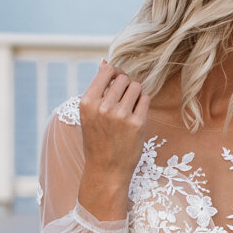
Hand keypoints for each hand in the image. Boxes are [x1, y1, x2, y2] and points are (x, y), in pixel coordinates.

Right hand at [75, 61, 149, 215]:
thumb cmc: (98, 139)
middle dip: (126, 85)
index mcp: (87, 102)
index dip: (115, 73)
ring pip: (136, 86)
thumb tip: (105, 62)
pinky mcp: (137, 123)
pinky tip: (136, 115)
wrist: (106, 170)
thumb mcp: (90, 114)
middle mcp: (102, 107)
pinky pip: (145, 99)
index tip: (117, 83)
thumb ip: (97, 89)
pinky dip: (142, 104)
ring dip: (136, 93)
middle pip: (124, 78)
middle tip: (124, 99)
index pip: (107, 71)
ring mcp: (120, 115)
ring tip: (130, 107)